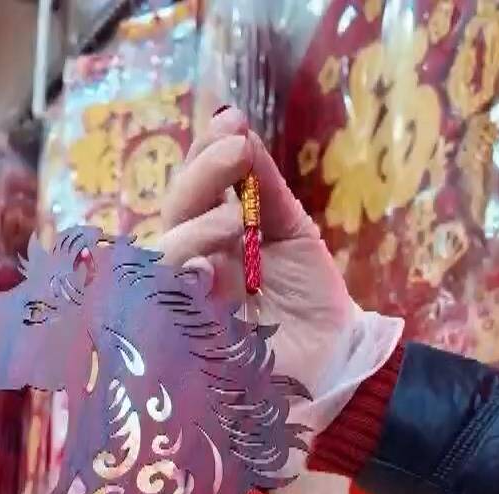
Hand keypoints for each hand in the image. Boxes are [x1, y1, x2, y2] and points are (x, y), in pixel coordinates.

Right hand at [150, 108, 375, 416]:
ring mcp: (185, 306)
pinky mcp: (186, 347)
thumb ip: (264, 190)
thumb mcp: (294, 235)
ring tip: (234, 219)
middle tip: (235, 154)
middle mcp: (191, 267)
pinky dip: (181, 288)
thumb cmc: (313, 301)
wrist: (338, 364)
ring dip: (190, 233)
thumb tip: (236, 128)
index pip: (191, 192)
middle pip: (172, 219)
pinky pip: (165, 315)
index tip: (231, 124)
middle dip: (199, 181)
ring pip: (160, 264)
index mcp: (212, 239)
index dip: (202, 156)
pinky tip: (208, 271)